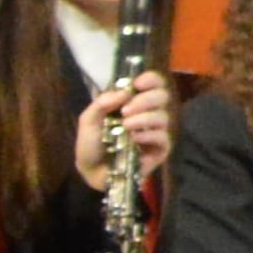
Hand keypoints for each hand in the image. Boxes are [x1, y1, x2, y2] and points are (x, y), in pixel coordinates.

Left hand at [77, 73, 172, 189]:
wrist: (90, 172)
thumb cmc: (91, 144)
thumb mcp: (88, 120)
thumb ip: (102, 103)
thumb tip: (125, 92)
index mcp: (134, 102)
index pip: (153, 83)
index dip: (150, 79)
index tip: (137, 84)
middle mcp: (148, 114)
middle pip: (162, 96)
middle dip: (146, 100)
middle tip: (126, 110)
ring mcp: (155, 132)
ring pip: (163, 116)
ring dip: (145, 118)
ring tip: (126, 126)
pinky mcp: (159, 150)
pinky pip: (163, 138)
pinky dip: (149, 136)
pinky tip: (135, 140)